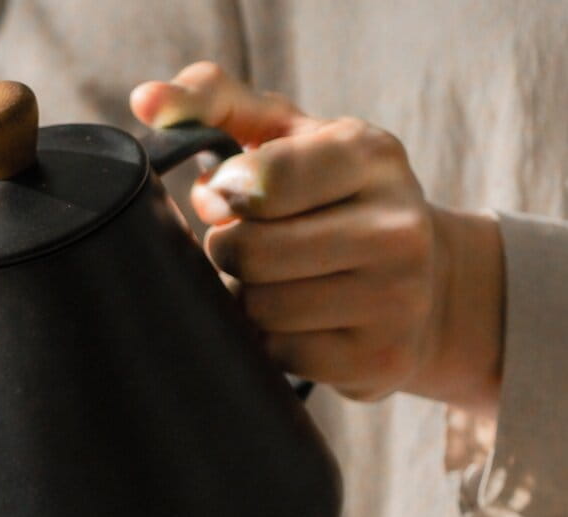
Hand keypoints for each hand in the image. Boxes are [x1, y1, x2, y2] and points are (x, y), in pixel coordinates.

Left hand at [130, 63, 502, 410]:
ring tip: (275, 283)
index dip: (225, 194)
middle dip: (228, 252)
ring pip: (260, 309)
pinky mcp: (379, 358)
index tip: (224, 195)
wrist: (425, 285)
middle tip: (245, 247)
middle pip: (249, 253)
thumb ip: (218, 104)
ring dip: (247, 300)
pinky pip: (280, 354)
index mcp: (370, 156)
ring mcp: (395, 297)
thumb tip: (147, 102)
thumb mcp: (292, 139)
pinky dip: (271, 341)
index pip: (264, 180)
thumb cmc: (332, 202)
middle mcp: (396, 226)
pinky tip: (297, 322)